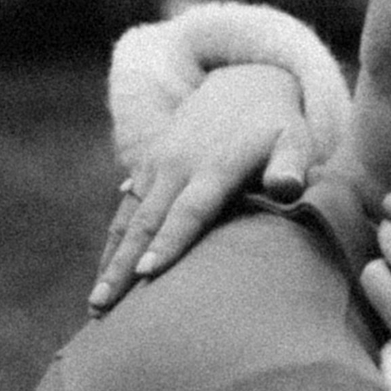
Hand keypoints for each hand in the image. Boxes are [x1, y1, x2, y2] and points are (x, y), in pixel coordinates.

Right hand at [89, 64, 313, 311]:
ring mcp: (158, 166)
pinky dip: (114, 242)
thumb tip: (290, 188)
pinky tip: (103, 274)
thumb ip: (291, 164)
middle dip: (122, 267)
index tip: (147, 274)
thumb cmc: (277, 125)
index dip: (169, 243)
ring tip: (96, 305)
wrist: (241, 83)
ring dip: (110, 261)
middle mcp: (178, 167)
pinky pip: (126, 208)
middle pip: (146, 223)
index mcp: (214, 168)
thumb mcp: (294, 138)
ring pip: (129, 220)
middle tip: (102, 307)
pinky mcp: (148, 166)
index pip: (189, 212)